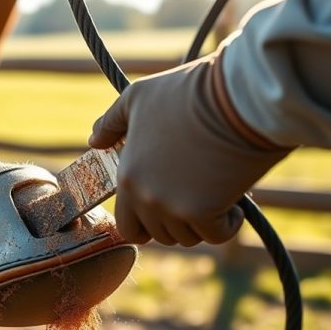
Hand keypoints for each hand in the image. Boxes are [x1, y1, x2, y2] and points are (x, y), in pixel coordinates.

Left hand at [89, 52, 292, 245]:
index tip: (168, 208)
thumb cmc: (187, 92)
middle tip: (196, 195)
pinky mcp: (205, 212)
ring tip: (215, 191)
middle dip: (177, 221)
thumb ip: (112, 122)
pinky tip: (236, 202)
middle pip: (160, 234)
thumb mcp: (137, 97)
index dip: (147, 223)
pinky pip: (217, 235)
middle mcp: (145, 197)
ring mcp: (173, 207)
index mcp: (128, 176)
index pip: (128, 226)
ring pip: (188, 236)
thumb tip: (95, 141)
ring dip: (203, 222)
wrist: (234, 97)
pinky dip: (229, 223)